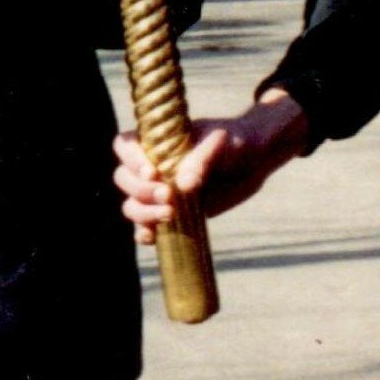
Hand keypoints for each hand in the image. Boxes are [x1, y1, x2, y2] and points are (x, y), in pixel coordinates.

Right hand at [116, 93, 309, 226]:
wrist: (255, 162)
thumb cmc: (236, 143)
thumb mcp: (221, 144)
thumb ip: (202, 160)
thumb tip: (185, 185)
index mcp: (157, 142)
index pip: (125, 146)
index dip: (131, 159)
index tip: (152, 173)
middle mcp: (152, 166)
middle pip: (124, 179)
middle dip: (140, 191)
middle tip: (168, 195)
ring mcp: (159, 191)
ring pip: (132, 205)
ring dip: (143, 214)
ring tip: (169, 214)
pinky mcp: (171, 212)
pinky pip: (146, 226)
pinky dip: (144, 233)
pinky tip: (151, 237)